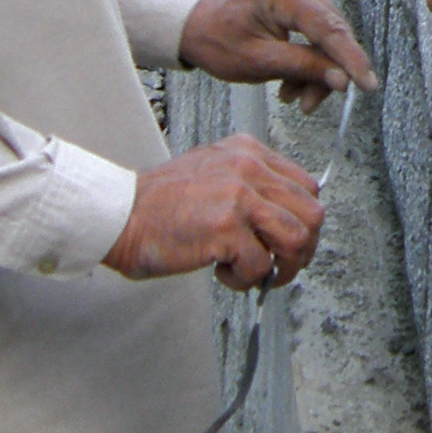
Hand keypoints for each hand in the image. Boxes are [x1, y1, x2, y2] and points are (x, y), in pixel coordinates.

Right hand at [105, 135, 324, 288]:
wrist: (119, 214)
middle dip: (302, 250)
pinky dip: (245, 280)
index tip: (288, 242)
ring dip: (281, 268)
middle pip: (312, 213)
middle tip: (280, 266)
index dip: (303, 222)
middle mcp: (249, 168)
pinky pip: (260, 265)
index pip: (307, 186)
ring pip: (297, 239)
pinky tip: (222, 272)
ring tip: (254, 273)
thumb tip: (284, 218)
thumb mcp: (213, 171)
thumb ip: (250, 184)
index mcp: (249, 152)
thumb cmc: (159, 202)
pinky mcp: (226, 227)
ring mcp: (240, 196)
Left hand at [179, 0, 374, 103]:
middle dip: (325, 72)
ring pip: (328, 35)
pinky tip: (292, 80)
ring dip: (316, 69)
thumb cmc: (217, 40)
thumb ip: (302, 68)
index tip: (368, 85)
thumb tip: (342, 81)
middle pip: (331, 33)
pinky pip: (318, 30)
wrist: (195, 23)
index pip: (329, 28)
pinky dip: (310, 57)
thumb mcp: (257, 61)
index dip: (351, 60)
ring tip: (293, 96)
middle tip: (308, 105)